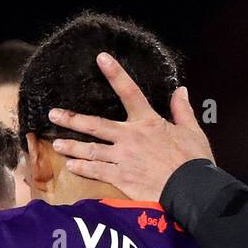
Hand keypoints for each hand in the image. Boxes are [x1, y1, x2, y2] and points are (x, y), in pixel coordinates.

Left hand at [47, 52, 213, 202]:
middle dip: (72, 119)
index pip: (130, 92)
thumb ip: (182, 110)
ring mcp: (123, 158)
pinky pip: (97, 171)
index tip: (101, 58)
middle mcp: (130, 137)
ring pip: (91, 149)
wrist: (191, 189)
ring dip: (72, 146)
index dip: (116, 73)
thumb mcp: (192, 131)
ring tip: (57, 143)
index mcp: (148, 122)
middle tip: (53, 113)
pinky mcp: (122, 178)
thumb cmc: (194, 161)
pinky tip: (72, 165)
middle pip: (95, 125)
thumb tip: (180, 90)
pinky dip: (83, 168)